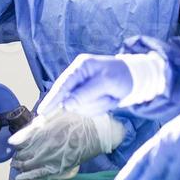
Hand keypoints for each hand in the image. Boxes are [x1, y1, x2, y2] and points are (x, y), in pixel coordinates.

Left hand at [8, 111, 125, 179]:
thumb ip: (36, 124)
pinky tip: (19, 179)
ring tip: (17, 165)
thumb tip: (18, 136)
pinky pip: (39, 175)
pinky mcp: (58, 168)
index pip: (21, 140)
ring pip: (28, 165)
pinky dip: (27, 177)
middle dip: (17, 156)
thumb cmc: (78, 120)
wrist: (97, 131)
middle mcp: (43, 145)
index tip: (14, 145)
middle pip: (22, 153)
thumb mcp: (55, 114)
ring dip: (20, 165)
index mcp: (42, 131)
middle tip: (15, 156)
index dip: (16, 143)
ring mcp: (50, 158)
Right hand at [40, 51, 169, 116]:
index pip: (62, 85)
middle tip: (108, 96)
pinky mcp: (89, 97)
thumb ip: (85, 93)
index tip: (42, 112)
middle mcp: (79, 77)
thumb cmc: (122, 76)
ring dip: (98, 105)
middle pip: (72, 99)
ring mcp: (84, 88)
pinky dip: (101, 107)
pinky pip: (89, 109)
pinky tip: (110, 99)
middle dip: (90, 102)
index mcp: (81, 67)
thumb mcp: (106, 82)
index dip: (52, 99)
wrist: (137, 80)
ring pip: (81, 107)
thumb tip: (67, 105)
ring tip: (111, 96)